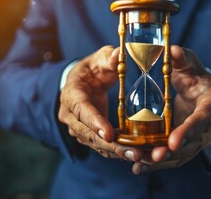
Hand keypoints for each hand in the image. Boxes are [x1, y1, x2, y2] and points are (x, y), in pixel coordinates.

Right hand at [58, 46, 142, 161]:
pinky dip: (118, 152)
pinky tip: (136, 155)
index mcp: (71, 94)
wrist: (83, 83)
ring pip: (96, 144)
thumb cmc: (91, 69)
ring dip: (117, 153)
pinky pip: (102, 146)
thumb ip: (108, 57)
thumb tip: (119, 53)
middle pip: (89, 134)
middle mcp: (71, 115)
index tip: (110, 134)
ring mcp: (78, 127)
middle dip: (111, 145)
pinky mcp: (88, 135)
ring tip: (140, 157)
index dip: (94, 122)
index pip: (82, 110)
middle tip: (134, 153)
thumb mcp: (98, 59)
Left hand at [132, 45, 210, 173]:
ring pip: (182, 154)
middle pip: (193, 144)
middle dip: (172, 152)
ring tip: (141, 164)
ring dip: (162, 161)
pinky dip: (158, 162)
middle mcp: (210, 126)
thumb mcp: (191, 64)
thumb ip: (183, 59)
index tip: (172, 142)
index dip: (189, 131)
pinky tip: (140, 166)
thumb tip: (172, 50)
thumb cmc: (197, 76)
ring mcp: (199, 138)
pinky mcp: (187, 143)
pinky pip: (174, 156)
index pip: (203, 119)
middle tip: (152, 156)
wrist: (202, 92)